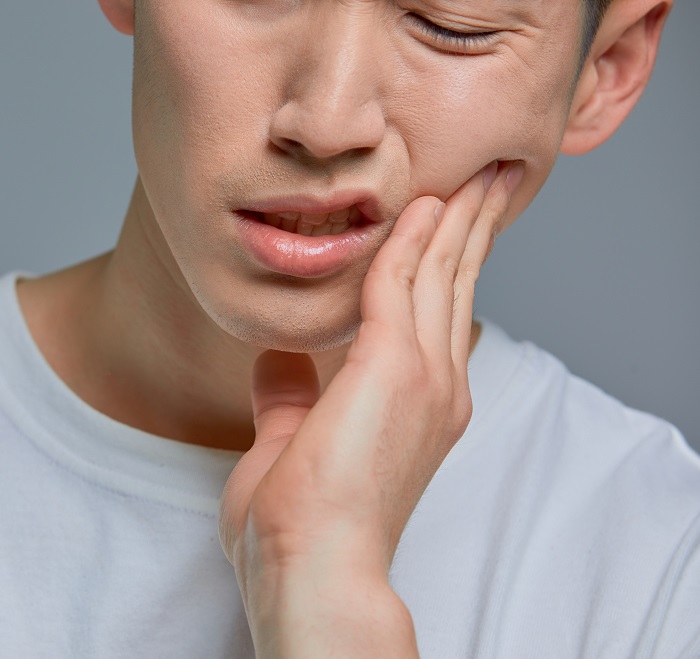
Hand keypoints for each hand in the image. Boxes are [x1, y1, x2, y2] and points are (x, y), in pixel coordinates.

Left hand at [218, 161, 523, 656]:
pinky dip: (409, 239)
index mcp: (422, 406)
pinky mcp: (396, 366)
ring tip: (472, 174)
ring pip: (444, 273)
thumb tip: (277, 360)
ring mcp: (426, 376)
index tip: (446, 226)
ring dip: (455, 219)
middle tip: (486, 180)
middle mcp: (438, 386)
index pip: (441, 317)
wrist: (311, 564)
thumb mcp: (291, 445)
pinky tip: (416, 205)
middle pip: (457, 285)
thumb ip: (290, 396)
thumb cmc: (301, 523)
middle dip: (470, 228)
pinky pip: (403, 281)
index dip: (447, 266)